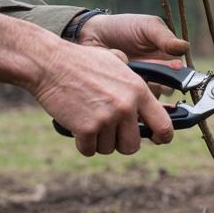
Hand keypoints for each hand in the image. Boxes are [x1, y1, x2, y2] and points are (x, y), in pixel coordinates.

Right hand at [0, 15, 174, 156]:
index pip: (164, 125)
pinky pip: (88, 150)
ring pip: (109, 149)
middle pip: (133, 145)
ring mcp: (107, 118)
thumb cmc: (81, 62)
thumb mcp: (116, 63)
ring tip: (88, 120)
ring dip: (98, 141)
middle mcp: (126, 106)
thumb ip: (134, 81)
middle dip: (120, 143)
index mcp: (138, 90)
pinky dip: (81, 143)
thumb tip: (149, 95)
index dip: (162, 137)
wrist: (49, 64)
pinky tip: (76, 126)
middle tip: (108, 131)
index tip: (156, 140)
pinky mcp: (86, 129)